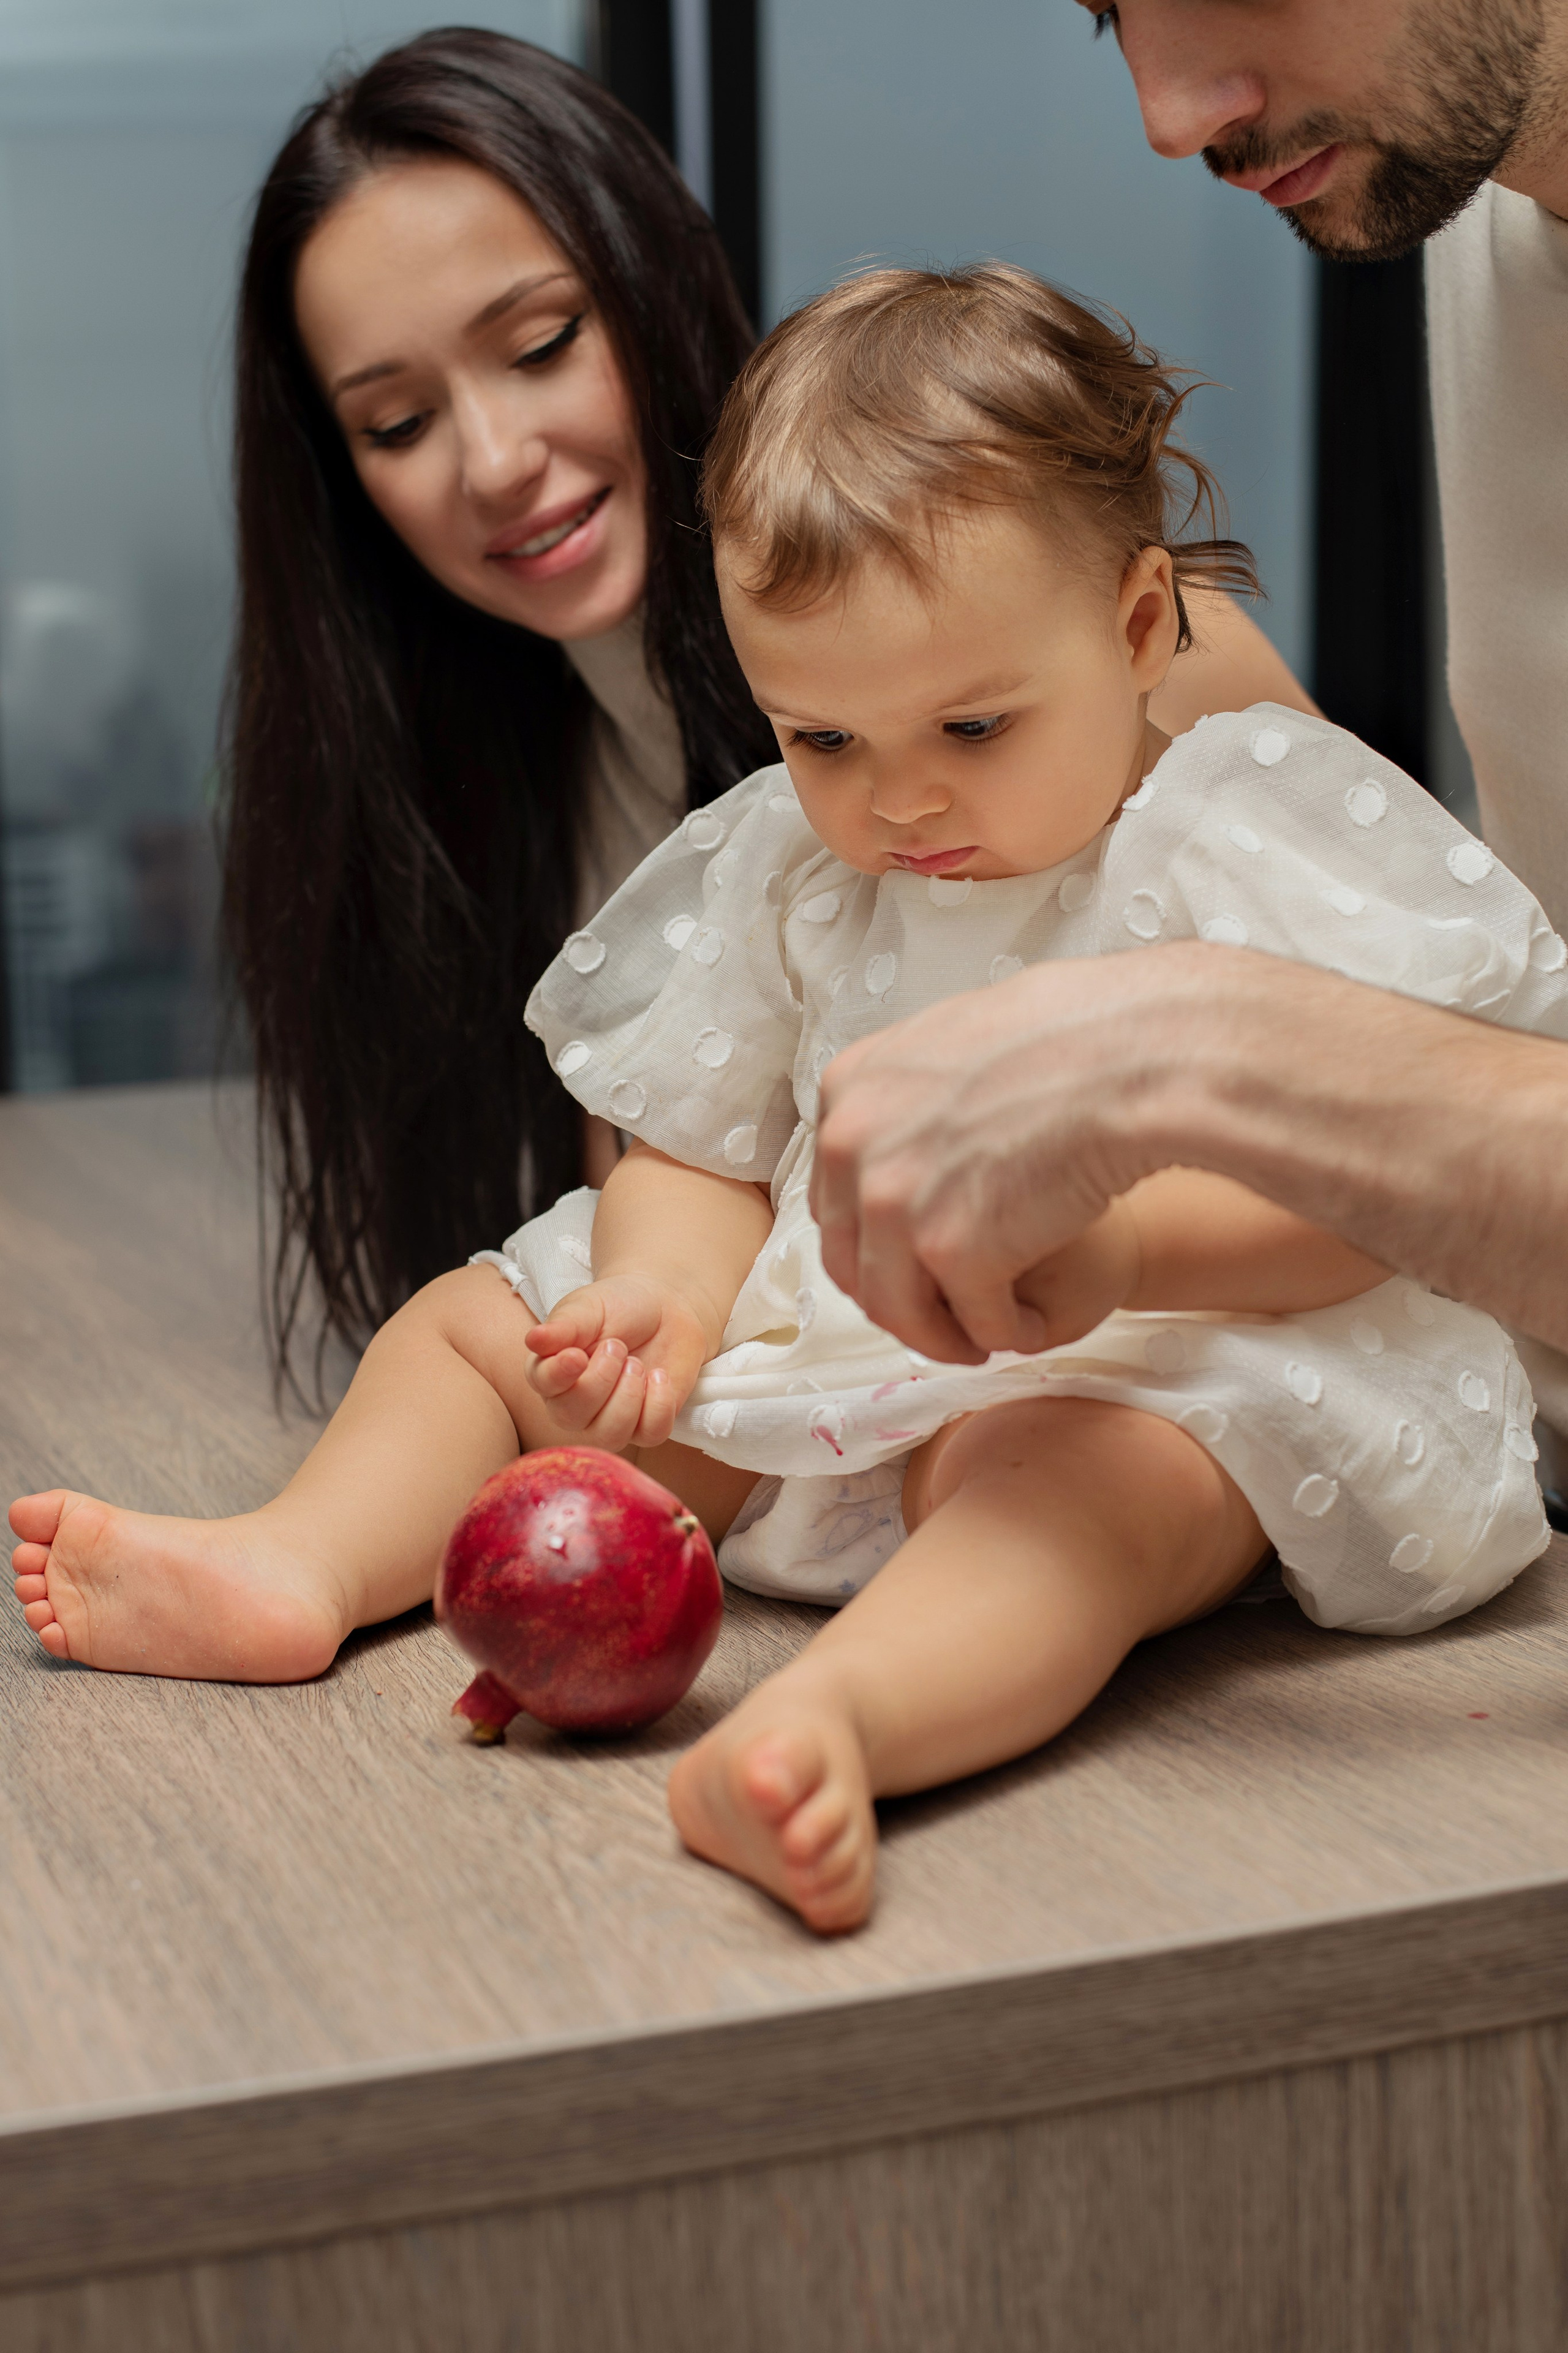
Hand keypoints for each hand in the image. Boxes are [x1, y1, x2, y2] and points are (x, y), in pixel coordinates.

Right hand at [524, 1274, 713, 1449]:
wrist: (665, 1309)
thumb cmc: (618, 1307)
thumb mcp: (590, 1307)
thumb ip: (564, 1325)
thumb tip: (533, 1339)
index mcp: (552, 1368)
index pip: (543, 1384)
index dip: (559, 1374)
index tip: (578, 1354)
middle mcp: (573, 1402)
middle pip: (571, 1417)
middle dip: (600, 1380)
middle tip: (618, 1346)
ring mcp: (609, 1419)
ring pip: (609, 1436)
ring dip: (628, 1397)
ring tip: (637, 1364)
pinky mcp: (645, 1426)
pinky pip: (651, 1435)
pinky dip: (659, 1405)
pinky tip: (659, 1376)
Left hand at [812, 955, 1172, 1362]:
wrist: (1130, 1056)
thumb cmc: (1070, 1038)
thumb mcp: (952, 1045)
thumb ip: (911, 1099)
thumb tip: (904, 1143)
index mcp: (849, 1093)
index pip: (837, 1200)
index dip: (875, 1244)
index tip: (909, 1263)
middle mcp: (852, 1148)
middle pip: (852, 1261)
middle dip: (898, 1298)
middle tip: (942, 1314)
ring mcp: (895, 1202)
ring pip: (896, 1306)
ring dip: (938, 1333)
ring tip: (981, 1336)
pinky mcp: (951, 1251)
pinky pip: (971, 1319)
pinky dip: (1001, 1331)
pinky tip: (1026, 1324)